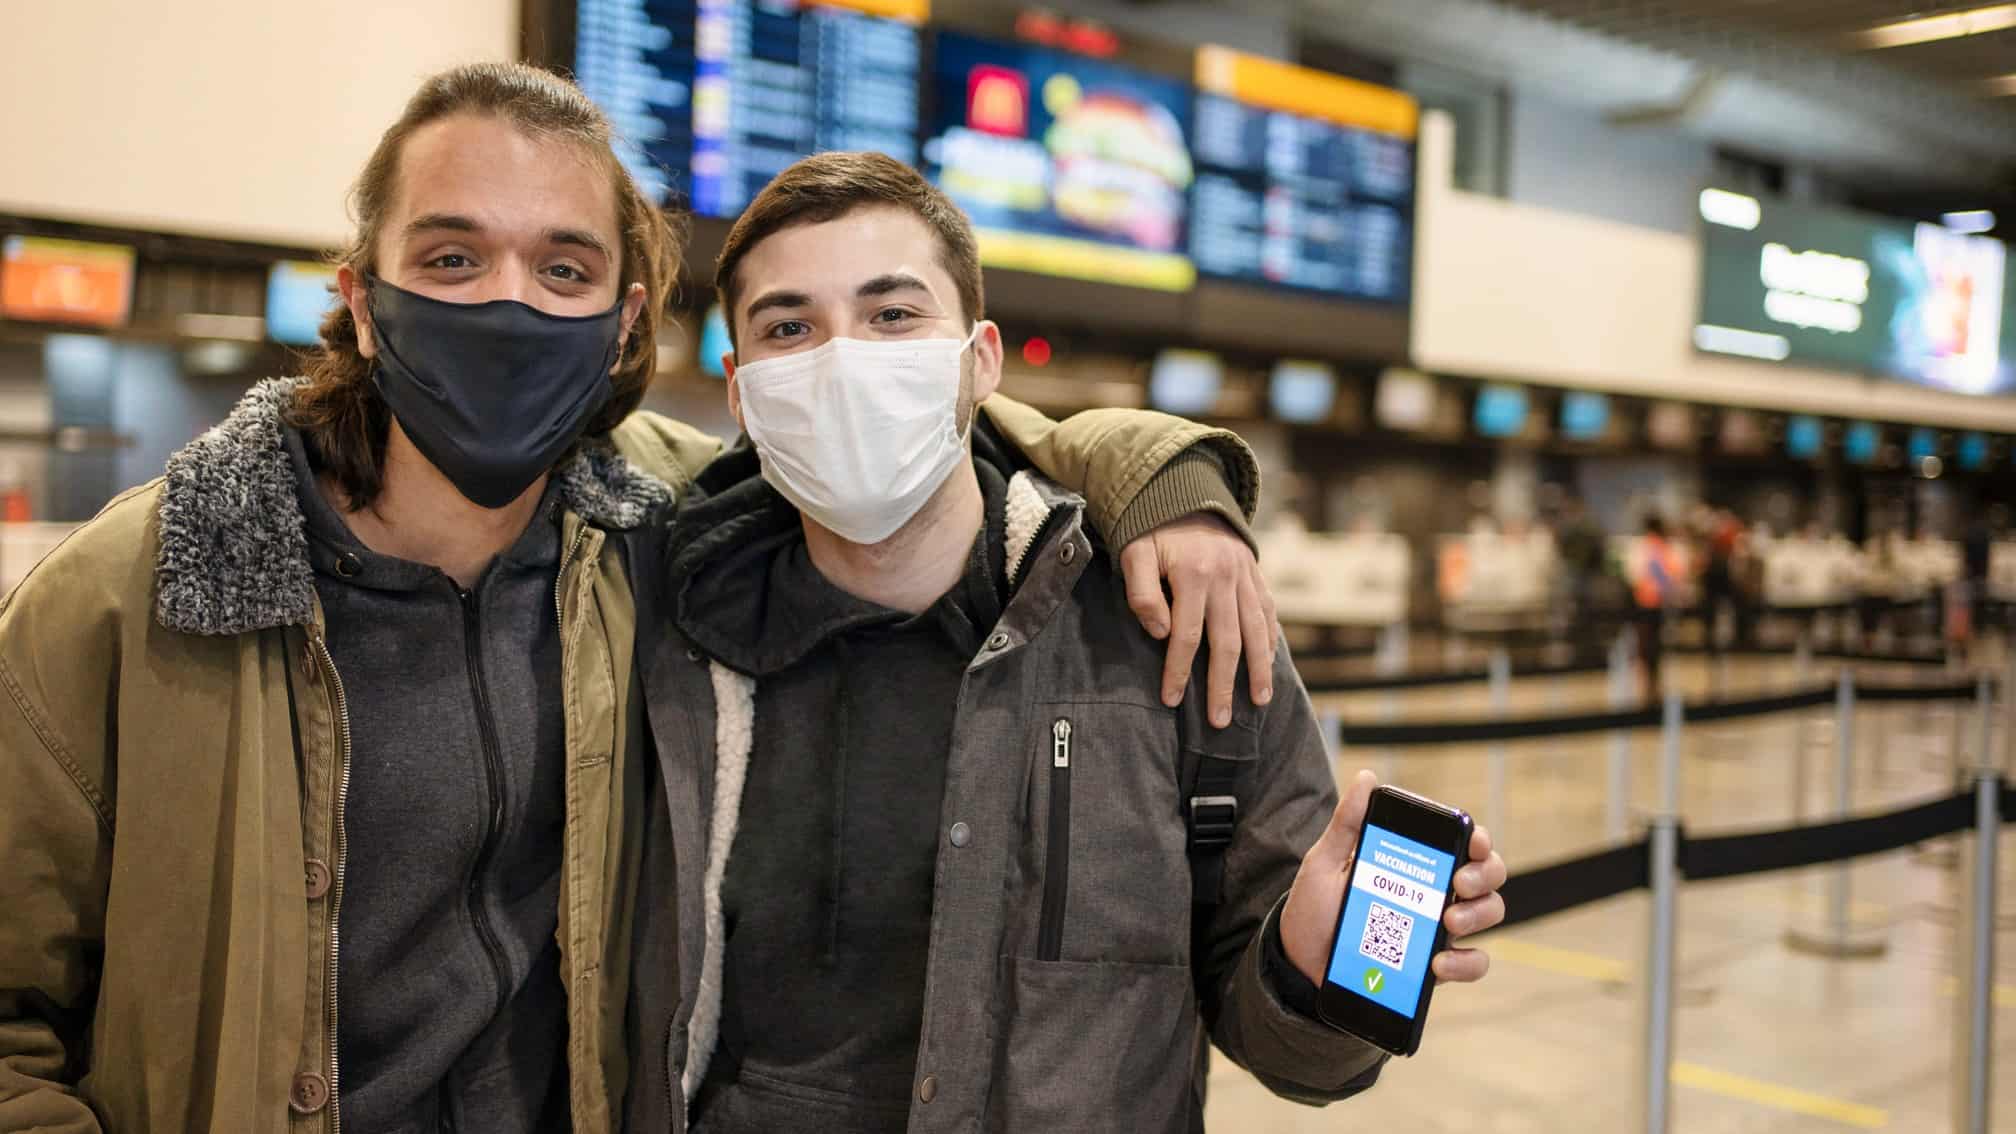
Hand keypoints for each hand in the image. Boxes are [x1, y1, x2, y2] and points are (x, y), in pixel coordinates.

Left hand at [1118, 514, 1277, 727]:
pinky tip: (1269, 664)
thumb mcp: (1134, 553)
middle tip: (1220, 720)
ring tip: (1258, 702)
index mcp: (1194, 575)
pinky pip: (1268, 611)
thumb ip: (1142, 593)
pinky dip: (1270, 639)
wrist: (1184, 490)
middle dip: (1223, 685)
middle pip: (1228, 642)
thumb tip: (1161, 632)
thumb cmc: (1151, 528)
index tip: (1171, 700)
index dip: (1178, 671)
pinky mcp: (1255, 573)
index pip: (1187, 636)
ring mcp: (1246, 576)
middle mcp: (1226, 577)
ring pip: (1257, 631)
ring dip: (1259, 670)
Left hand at [1280, 771, 1507, 987]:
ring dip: (1479, 914)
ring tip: (1449, 922)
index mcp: (1414, 863)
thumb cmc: (1314, 909)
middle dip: (1485, 874)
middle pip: (1487, 875)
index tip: (1472, 840)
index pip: (1461, 842)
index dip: (1478, 838)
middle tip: (1459, 882)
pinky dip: (1465, 963)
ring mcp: (1439, 930)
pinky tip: (1438, 963)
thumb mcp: (1324, 863)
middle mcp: (1434, 892)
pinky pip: (1472, 963)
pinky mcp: (1435, 967)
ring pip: (1488, 913)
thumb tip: (1366, 778)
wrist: (1299, 965)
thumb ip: (1347, 824)